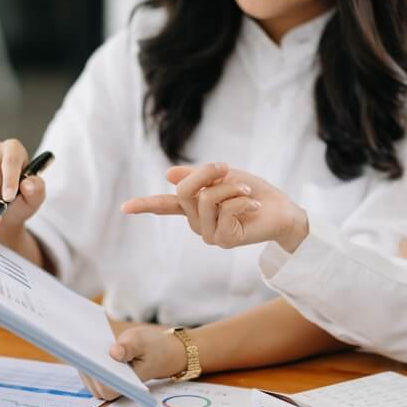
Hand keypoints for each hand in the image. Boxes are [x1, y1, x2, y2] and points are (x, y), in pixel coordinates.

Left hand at [80, 325, 188, 399]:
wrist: (161, 353)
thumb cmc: (154, 348)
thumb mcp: (144, 342)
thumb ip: (130, 347)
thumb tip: (114, 352)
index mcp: (122, 388)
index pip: (100, 382)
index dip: (89, 369)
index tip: (81, 353)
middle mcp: (108, 390)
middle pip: (88, 376)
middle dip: (81, 358)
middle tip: (71, 337)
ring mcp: (101, 383)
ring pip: (83, 370)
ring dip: (78, 354)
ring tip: (70, 334)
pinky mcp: (96, 374)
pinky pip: (85, 363)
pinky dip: (81, 351)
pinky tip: (76, 336)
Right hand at [122, 163, 309, 252]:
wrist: (282, 211)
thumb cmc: (254, 193)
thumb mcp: (225, 177)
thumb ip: (200, 177)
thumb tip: (168, 174)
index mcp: (194, 207)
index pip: (166, 205)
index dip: (145, 205)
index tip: (124, 208)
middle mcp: (197, 223)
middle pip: (184, 191)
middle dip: (206, 173)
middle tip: (227, 167)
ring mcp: (209, 234)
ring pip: (206, 200)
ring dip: (230, 188)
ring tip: (247, 192)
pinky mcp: (224, 240)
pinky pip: (225, 210)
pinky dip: (242, 201)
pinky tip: (254, 206)